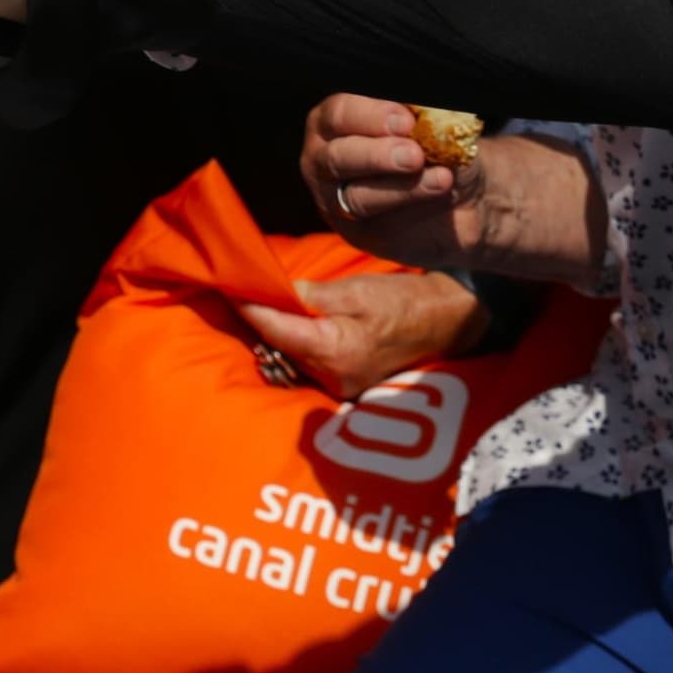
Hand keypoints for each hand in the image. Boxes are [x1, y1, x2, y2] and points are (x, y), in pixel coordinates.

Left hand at [235, 270, 487, 400]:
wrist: (444, 322)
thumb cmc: (403, 302)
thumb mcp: (355, 290)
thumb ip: (309, 295)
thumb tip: (272, 290)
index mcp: (333, 352)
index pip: (274, 330)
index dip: (247, 308)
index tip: (227, 286)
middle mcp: (331, 378)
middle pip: (278, 348)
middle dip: (258, 320)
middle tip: (242, 289)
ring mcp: (338, 386)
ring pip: (290, 358)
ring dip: (276, 332)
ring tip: (263, 301)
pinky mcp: (344, 385)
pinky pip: (307, 363)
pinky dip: (294, 342)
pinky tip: (290, 321)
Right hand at [301, 93, 489, 270]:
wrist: (461, 203)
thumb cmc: (440, 151)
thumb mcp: (439, 129)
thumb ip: (430, 120)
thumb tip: (431, 114)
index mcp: (338, 120)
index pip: (339, 113)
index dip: (371, 115)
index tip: (407, 120)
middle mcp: (325, 157)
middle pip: (336, 157)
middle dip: (376, 155)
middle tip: (415, 154)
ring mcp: (336, 198)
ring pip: (356, 196)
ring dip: (399, 187)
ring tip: (441, 178)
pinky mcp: (359, 232)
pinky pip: (380, 225)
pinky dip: (414, 208)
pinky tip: (441, 194)